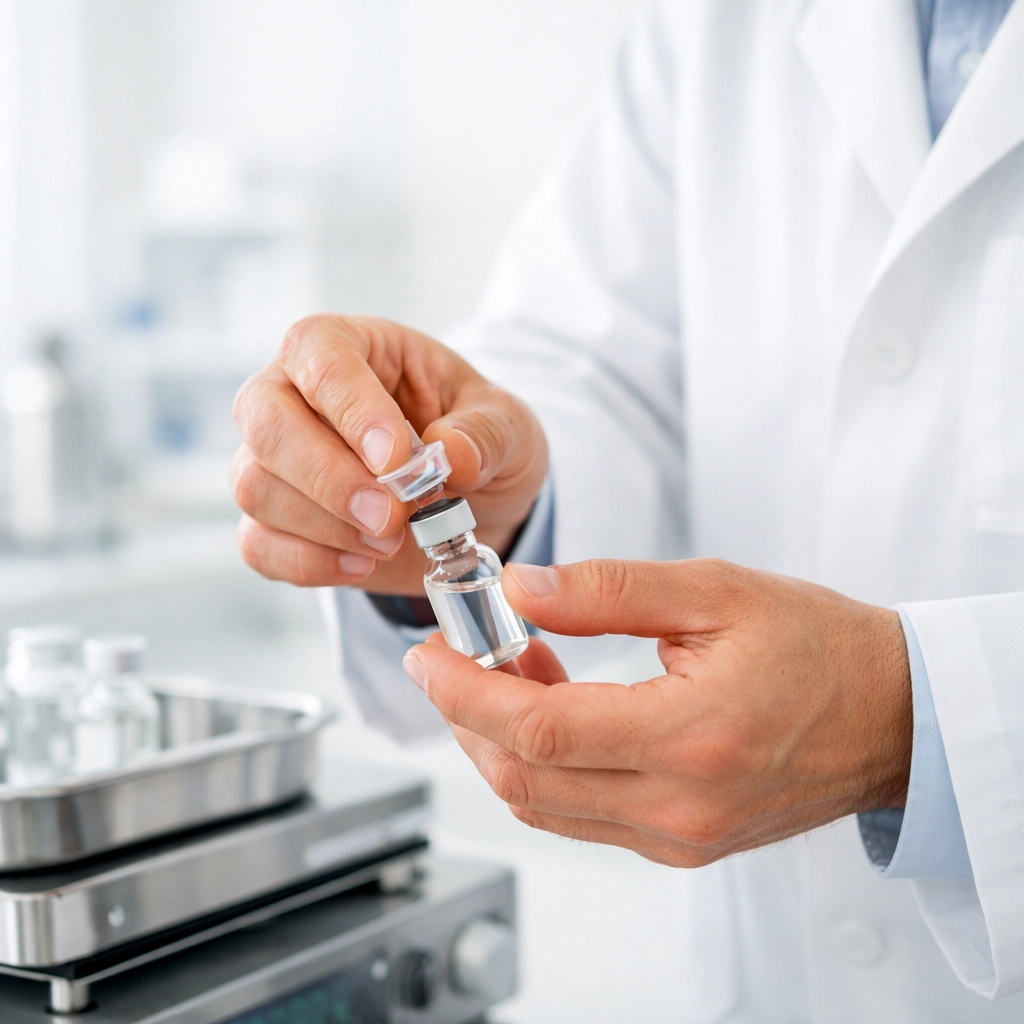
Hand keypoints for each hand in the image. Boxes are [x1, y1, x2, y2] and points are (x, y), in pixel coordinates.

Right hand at [231, 315, 547, 593]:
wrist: (475, 502)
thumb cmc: (478, 439)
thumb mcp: (508, 425)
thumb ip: (486, 433)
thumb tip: (451, 453)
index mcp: (352, 346)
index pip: (320, 354)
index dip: (351, 407)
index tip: (397, 461)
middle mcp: (294, 394)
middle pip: (265, 420)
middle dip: (328, 477)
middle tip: (392, 517)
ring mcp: (275, 459)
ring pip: (255, 486)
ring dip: (326, 526)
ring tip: (394, 540)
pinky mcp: (274, 520)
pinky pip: (259, 544)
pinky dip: (311, 563)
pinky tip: (363, 565)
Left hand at [402, 558, 912, 866]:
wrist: (890, 715)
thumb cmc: (817, 646)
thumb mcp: (714, 591)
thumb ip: (607, 591)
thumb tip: (521, 589)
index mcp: (691, 736)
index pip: (539, 731)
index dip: (465, 694)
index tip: (428, 657)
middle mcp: (680, 806)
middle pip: (524, 779)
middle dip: (465, 719)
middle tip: (452, 658)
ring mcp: (679, 838)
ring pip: (544, 804)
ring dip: (500, 742)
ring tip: (504, 671)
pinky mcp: (680, 845)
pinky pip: (581, 815)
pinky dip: (543, 765)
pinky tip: (549, 709)